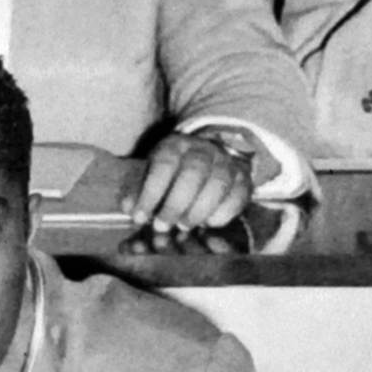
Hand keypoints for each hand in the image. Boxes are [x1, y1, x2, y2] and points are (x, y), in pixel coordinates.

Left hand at [129, 129, 256, 233]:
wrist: (208, 158)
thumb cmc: (172, 174)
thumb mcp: (149, 175)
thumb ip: (136, 190)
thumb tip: (128, 207)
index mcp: (176, 145)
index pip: (164, 164)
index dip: (150, 193)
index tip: (140, 218)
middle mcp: (204, 150)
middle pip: (193, 174)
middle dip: (175, 204)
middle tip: (162, 226)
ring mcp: (226, 163)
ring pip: (218, 184)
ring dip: (198, 211)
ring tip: (183, 226)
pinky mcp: (243, 179)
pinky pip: (237, 196)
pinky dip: (222, 213)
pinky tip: (207, 223)